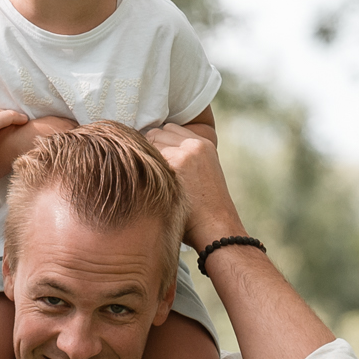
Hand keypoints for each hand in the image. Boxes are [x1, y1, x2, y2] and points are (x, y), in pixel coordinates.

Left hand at [144, 121, 243, 249]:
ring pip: (148, 142)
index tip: (157, 164)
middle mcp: (194, 145)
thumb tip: (153, 152)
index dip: (159, 145)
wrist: (216, 229)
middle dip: (150, 150)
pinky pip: (144, 157)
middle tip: (150, 174)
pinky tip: (146, 187)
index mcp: (204, 144)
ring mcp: (184, 154)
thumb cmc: (204, 211)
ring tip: (149, 181)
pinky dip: (142, 170)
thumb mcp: (202, 174)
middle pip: (156, 133)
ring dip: (145, 158)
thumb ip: (184, 158)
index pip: (168, 130)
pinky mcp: (173, 166)